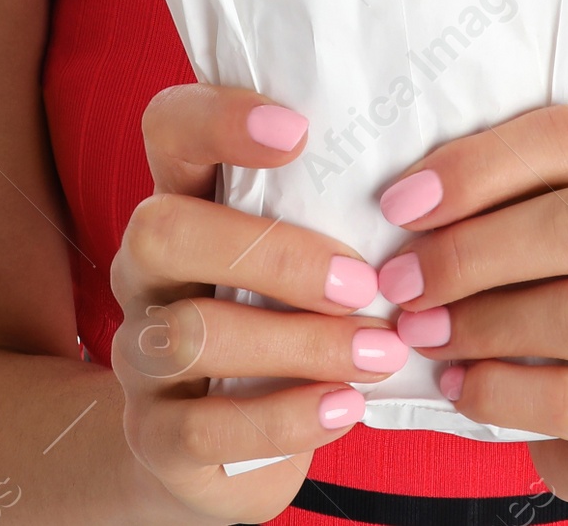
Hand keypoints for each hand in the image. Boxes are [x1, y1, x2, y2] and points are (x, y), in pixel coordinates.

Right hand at [111, 83, 409, 520]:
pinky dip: (285, 418)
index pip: (168, 128)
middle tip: (362, 282)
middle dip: (272, 254)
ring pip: (191, 335)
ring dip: (299, 343)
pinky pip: (204, 427)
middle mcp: (144, 271)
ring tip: (379, 352)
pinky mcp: (156, 437)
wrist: (220, 450)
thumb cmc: (283, 319)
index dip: (217, 118)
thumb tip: (427, 175)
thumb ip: (328, 208)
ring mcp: (140, 355)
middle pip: (162, 232)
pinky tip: (346, 406)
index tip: (297, 130)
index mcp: (182, 201)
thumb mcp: (298, 253)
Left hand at [372, 103, 567, 508]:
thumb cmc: (563, 308)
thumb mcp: (547, 239)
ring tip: (419, 331)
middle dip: (471, 249)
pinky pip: (567, 397)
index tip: (401, 203)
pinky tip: (455, 384)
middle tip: (399, 279)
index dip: (479, 164)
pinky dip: (494, 389)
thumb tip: (404, 198)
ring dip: (479, 320)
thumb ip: (503, 200)